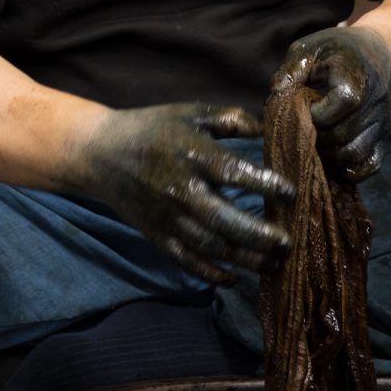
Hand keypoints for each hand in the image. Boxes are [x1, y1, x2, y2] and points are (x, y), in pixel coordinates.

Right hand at [69, 103, 294, 283]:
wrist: (100, 153)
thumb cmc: (153, 129)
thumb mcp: (191, 112)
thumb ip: (231, 119)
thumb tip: (268, 129)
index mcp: (192, 155)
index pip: (234, 174)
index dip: (266, 184)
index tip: (291, 193)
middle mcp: (181, 191)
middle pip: (226, 220)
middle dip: (261, 235)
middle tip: (289, 243)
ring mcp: (168, 218)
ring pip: (211, 247)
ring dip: (245, 259)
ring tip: (273, 263)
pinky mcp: (157, 236)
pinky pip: (186, 261)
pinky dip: (211, 274)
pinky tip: (235, 278)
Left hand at [272, 27, 390, 180]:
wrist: (382, 51)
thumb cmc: (340, 49)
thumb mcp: (310, 47)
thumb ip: (291, 69)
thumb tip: (277, 93)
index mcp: (354, 83)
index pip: (329, 114)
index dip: (310, 117)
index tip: (304, 108)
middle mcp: (372, 106)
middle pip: (340, 138)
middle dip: (316, 139)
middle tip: (305, 129)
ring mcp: (381, 124)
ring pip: (354, 155)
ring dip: (330, 156)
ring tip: (316, 142)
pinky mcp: (383, 137)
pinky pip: (370, 164)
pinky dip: (351, 169)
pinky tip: (334, 158)